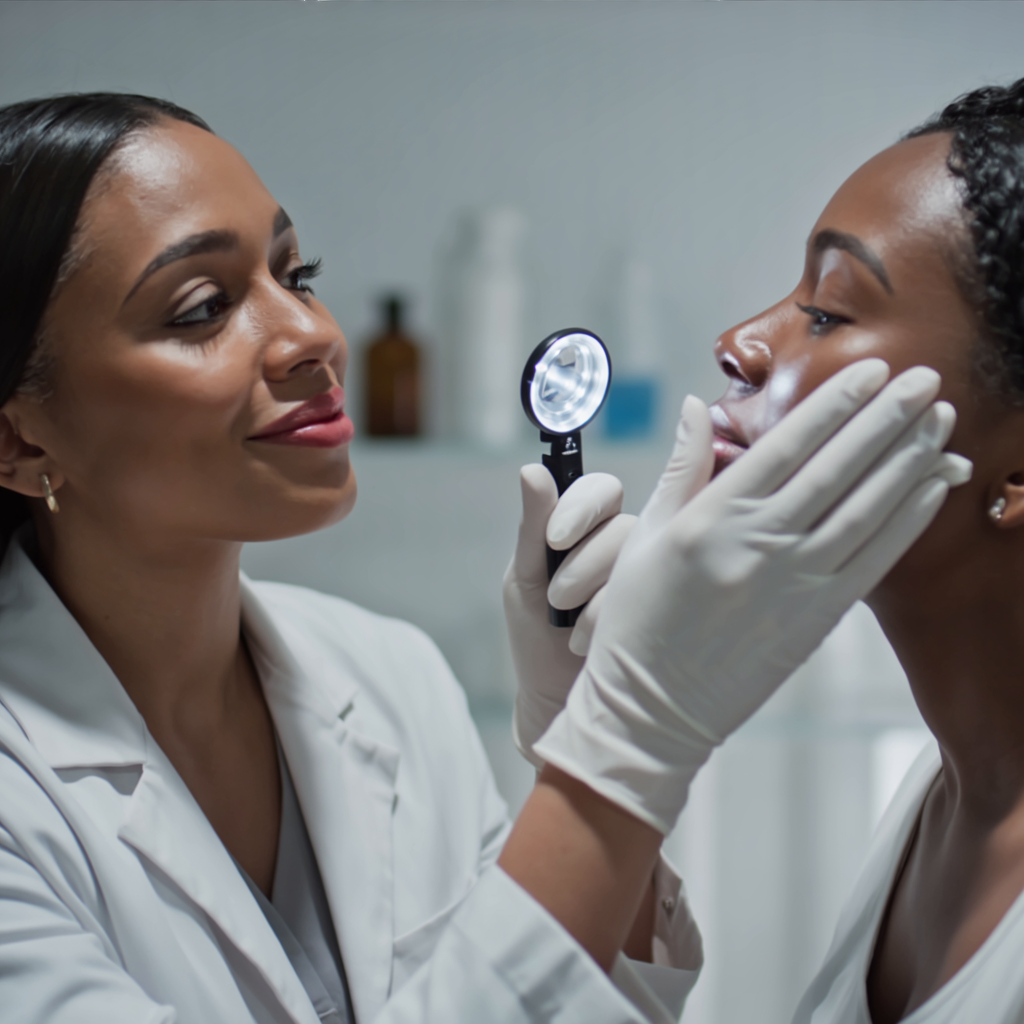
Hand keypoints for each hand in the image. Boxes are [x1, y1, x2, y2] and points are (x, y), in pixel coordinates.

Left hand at [504, 469, 637, 767]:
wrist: (556, 700)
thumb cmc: (535, 636)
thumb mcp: (525, 579)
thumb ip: (533, 526)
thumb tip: (531, 469)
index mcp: (587, 529)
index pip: (602, 490)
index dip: (582, 507)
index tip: (555, 539)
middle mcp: (625, 547)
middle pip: (624, 523)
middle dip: (586, 561)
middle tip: (557, 598)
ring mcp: (649, 578)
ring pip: (642, 558)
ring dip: (599, 594)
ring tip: (573, 631)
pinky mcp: (666, 608)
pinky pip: (658, 593)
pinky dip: (617, 618)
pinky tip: (596, 643)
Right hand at [534, 360, 972, 833]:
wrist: (653, 706)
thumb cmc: (639, 618)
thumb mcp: (645, 534)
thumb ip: (681, 466)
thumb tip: (697, 404)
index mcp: (714, 517)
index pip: (787, 445)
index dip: (834, 403)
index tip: (870, 369)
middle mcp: (761, 543)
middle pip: (838, 468)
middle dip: (886, 417)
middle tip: (923, 377)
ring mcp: (795, 582)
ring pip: (866, 508)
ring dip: (908, 460)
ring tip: (938, 420)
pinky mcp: (817, 618)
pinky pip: (875, 560)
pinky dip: (908, 520)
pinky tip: (932, 485)